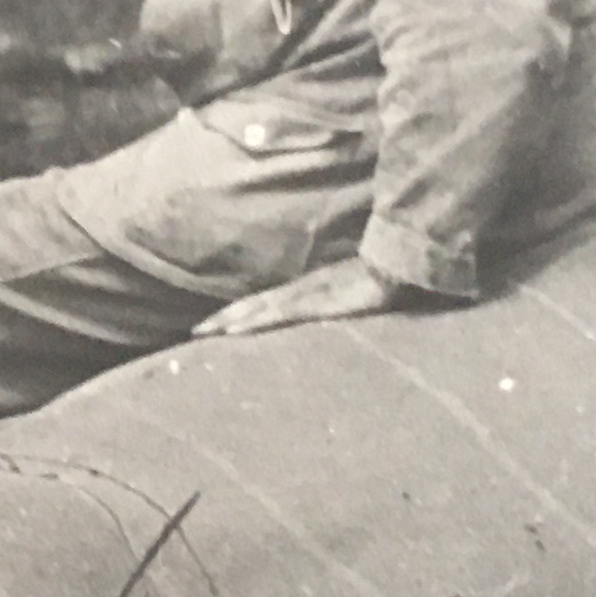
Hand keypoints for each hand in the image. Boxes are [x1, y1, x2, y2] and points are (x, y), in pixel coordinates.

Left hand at [192, 257, 431, 340]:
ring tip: (204, 331)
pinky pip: (278, 313)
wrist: (400, 264)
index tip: (218, 323)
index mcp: (311, 289)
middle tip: (196, 332)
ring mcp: (307, 294)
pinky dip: (254, 320)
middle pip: (254, 304)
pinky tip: (235, 329)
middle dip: (224, 318)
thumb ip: (346, 300)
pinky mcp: (316, 302)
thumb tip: (342, 309)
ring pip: (259, 308)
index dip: (242, 311)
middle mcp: (302, 289)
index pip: (268, 302)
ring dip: (231, 319)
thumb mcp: (359, 294)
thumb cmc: (385, 277)